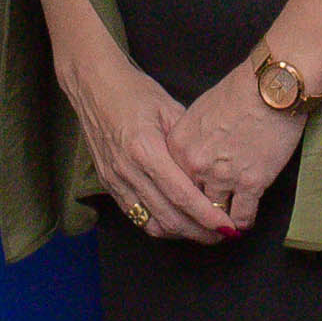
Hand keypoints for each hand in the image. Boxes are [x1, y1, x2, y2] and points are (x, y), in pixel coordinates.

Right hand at [56, 32, 228, 241]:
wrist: (93, 86)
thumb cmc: (133, 92)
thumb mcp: (169, 109)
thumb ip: (188, 144)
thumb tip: (211, 172)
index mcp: (145, 150)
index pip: (182, 195)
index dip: (207, 216)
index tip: (227, 226)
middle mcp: (128, 171)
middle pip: (169, 217)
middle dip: (199, 232)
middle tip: (223, 234)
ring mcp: (115, 181)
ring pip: (152, 223)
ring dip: (180, 233)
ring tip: (203, 231)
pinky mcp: (108, 185)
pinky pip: (136, 216)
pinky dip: (159, 225)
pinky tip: (177, 222)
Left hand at [168, 60, 310, 234]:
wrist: (272, 86)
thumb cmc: (240, 91)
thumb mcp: (200, 111)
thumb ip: (190, 139)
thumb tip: (192, 157)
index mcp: (178, 145)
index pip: (171, 182)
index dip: (181, 194)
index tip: (188, 202)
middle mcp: (194, 164)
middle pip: (188, 202)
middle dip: (197, 215)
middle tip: (204, 223)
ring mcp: (222, 175)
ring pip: (214, 215)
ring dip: (219, 222)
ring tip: (224, 227)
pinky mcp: (251, 183)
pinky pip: (242, 217)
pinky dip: (243, 223)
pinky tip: (244, 221)